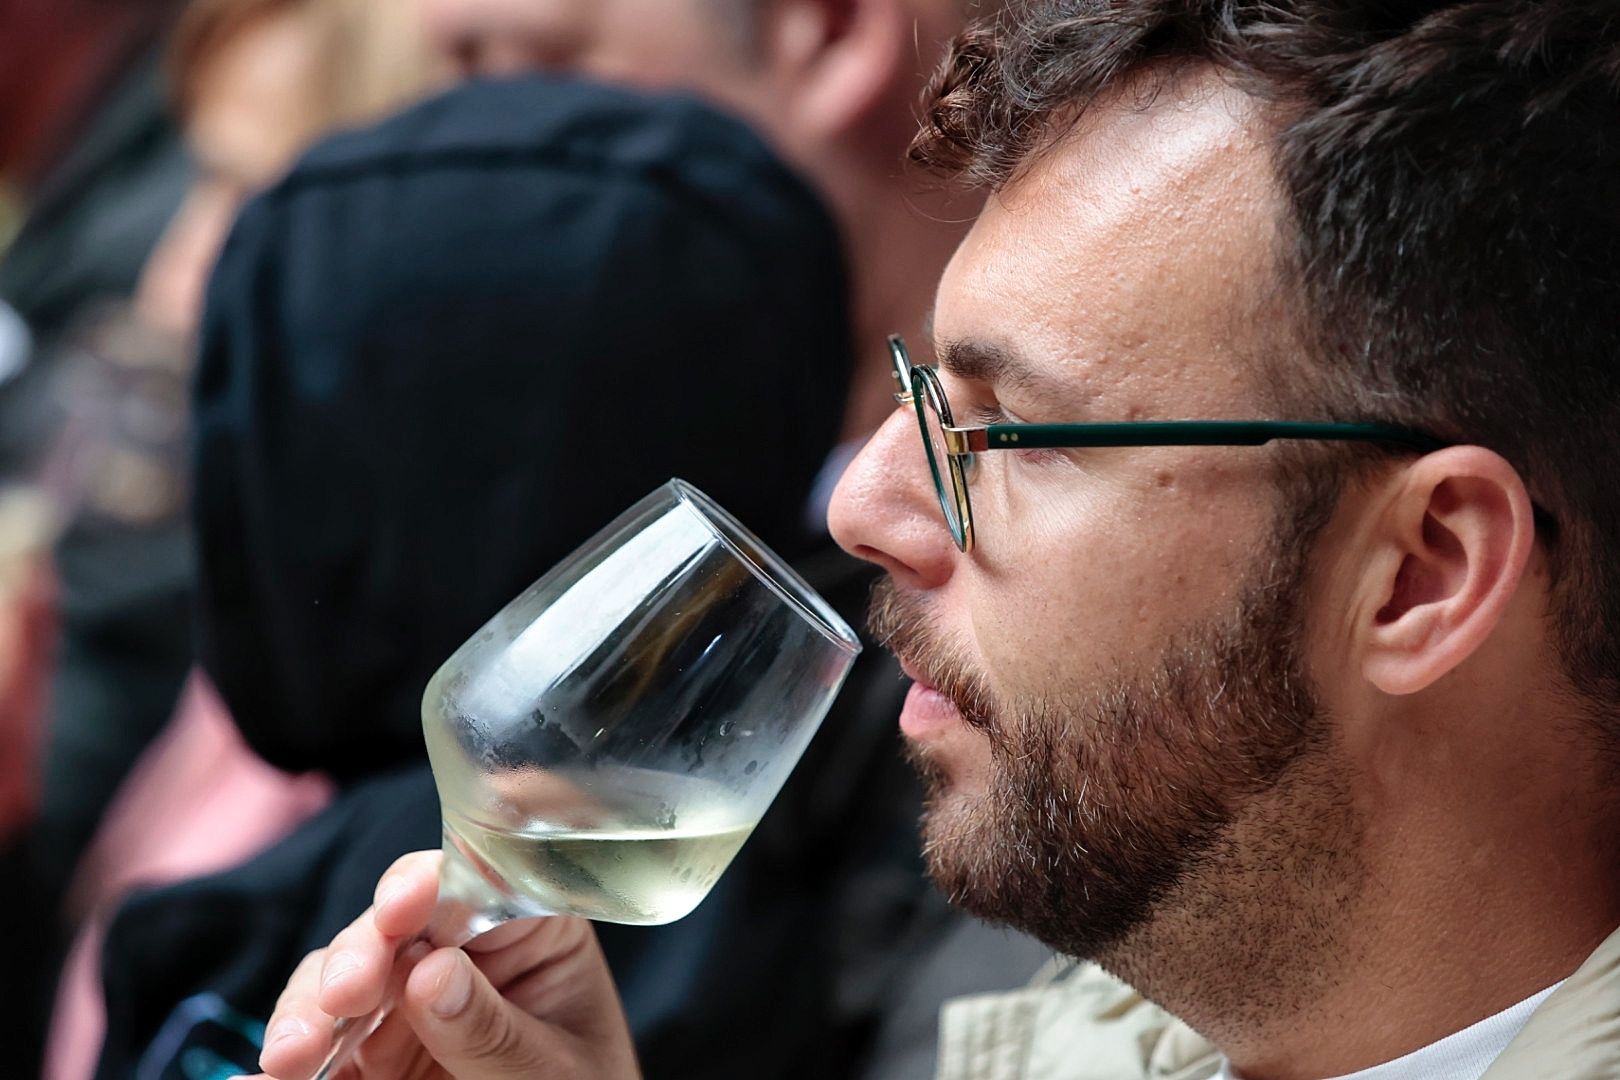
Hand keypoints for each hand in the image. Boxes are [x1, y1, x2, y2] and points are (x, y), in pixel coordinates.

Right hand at [245, 851, 639, 1078]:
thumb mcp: (554, 1069)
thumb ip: (492, 1029)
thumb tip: (431, 973)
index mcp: (526, 931)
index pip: (469, 884)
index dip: (425, 885)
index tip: (401, 905)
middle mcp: (459, 955)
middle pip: (389, 930)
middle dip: (355, 957)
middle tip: (341, 996)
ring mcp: (407, 1005)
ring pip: (338, 984)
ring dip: (307, 1013)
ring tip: (289, 1057)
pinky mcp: (371, 1058)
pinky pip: (322, 1054)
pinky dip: (284, 1064)